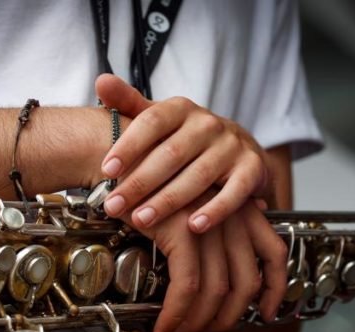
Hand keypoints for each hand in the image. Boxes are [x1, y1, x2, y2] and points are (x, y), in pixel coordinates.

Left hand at [95, 74, 270, 233]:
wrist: (239, 149)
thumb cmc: (187, 138)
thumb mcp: (160, 119)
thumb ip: (129, 103)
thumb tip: (102, 81)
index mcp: (182, 109)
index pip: (152, 122)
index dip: (129, 146)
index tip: (107, 170)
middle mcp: (208, 124)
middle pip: (171, 154)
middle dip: (139, 183)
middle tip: (113, 206)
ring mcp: (232, 147)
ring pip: (198, 176)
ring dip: (168, 201)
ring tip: (142, 220)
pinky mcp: (252, 170)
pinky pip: (234, 193)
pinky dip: (215, 210)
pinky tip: (194, 226)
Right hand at [136, 194, 285, 331]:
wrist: (120, 165)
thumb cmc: (151, 187)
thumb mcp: (193, 203)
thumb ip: (215, 227)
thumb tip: (221, 263)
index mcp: (242, 208)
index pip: (274, 253)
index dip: (275, 289)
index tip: (267, 312)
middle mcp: (232, 215)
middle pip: (245, 283)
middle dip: (226, 319)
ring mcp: (210, 224)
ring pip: (215, 292)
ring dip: (196, 324)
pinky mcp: (183, 233)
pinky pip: (187, 288)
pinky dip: (176, 315)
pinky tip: (165, 327)